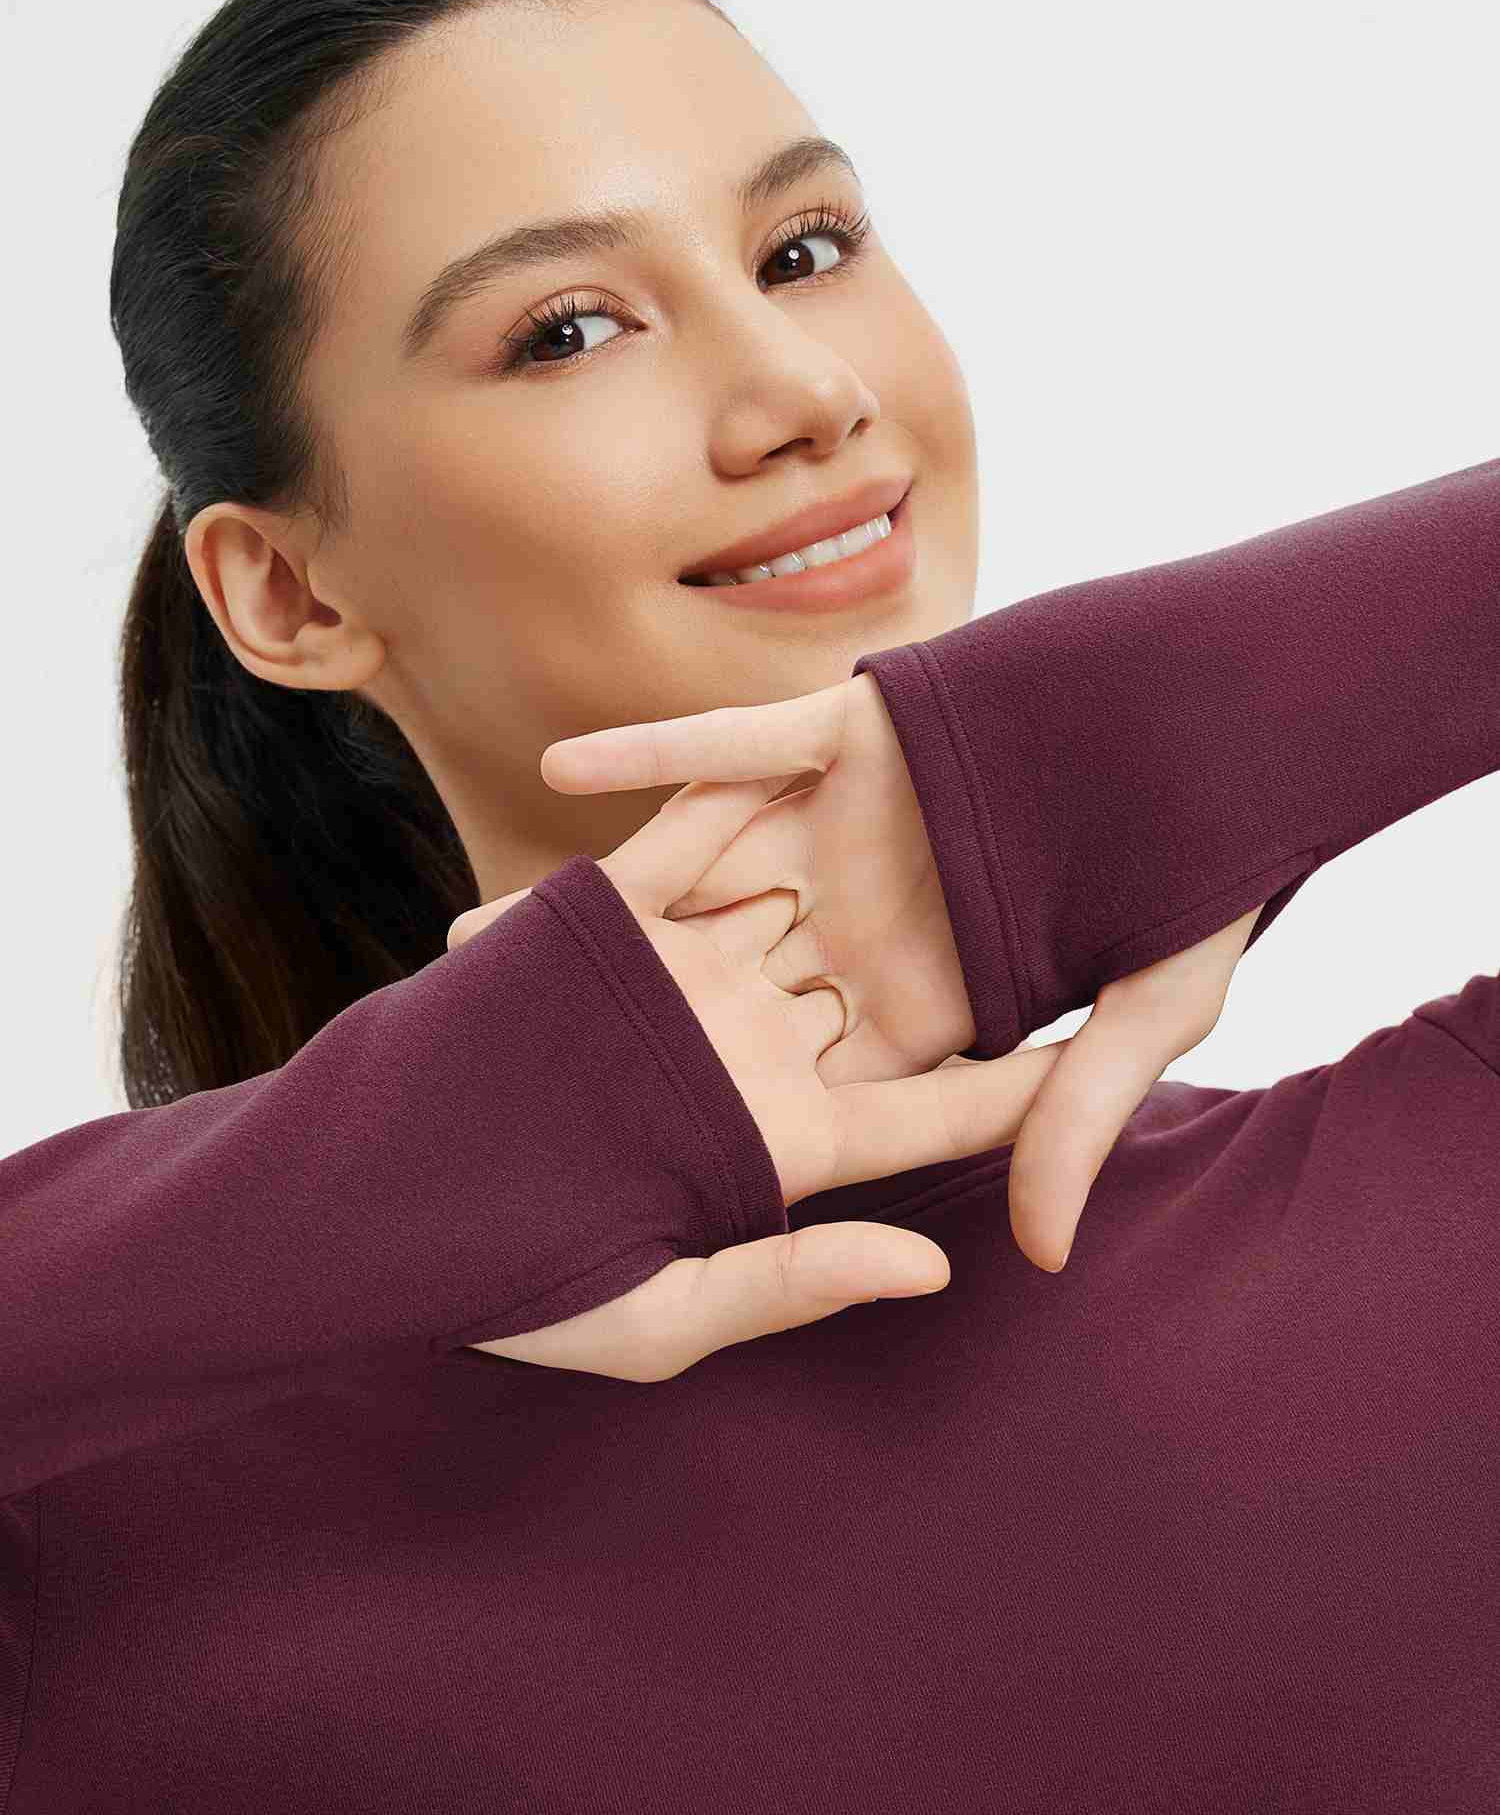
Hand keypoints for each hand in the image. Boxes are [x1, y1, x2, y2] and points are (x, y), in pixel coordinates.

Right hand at [447, 768, 1073, 1380]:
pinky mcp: (608, 926)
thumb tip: (932, 1273)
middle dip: (960, 934)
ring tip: (955, 766)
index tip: (1099, 1054)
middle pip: (882, 985)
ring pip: (801, 894)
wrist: (376, 1208)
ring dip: (862, 836)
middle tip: (1065, 868)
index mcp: (782, 1142)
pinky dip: (734, 789)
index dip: (1014, 1089)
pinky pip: (685, 839)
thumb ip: (792, 1283)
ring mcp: (682, 981)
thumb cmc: (512, 1289)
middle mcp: (749, 1050)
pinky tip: (802, 734)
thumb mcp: (659, 1313)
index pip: (925, 1111)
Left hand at [539, 674, 1263, 1270]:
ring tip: (473, 952)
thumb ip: (1069, 1120)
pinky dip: (652, 752)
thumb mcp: (1145, 1017)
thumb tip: (1033, 1257)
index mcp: (917, 1015)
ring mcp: (846, 838)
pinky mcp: (848, 742)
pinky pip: (730, 751)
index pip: (800, 1098)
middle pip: (711, 1005)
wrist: (1209, 723)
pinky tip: (562, 765)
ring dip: (592, 912)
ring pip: (693, 881)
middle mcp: (862, 933)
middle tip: (491, 1108)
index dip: (710, 1150)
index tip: (605, 1209)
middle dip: (606, 1052)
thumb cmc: (1199, 878)